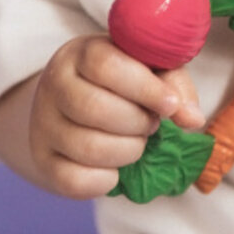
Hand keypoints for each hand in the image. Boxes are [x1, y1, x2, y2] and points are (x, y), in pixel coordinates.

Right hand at [29, 35, 204, 198]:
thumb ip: (174, 86)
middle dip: (137, 123)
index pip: (107, 67)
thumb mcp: (150, 68)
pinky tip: (117, 167)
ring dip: (127, 151)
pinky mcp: (41, 160)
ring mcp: (42, 124)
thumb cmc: (123, 80)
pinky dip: (105, 180)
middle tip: (152, 124)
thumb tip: (193, 119)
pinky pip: (73, 181)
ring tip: (137, 141)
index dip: (145, 89)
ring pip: (86, 147)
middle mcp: (54, 85)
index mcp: (81, 53)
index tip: (170, 106)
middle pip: (95, 109)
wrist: (76, 101)